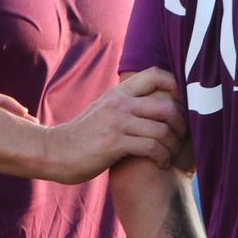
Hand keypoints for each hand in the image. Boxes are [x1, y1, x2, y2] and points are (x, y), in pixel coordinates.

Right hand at [41, 69, 184, 181]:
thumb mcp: (106, 109)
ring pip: (163, 129)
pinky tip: (161, 163)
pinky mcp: (114, 143)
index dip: (176, 86)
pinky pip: (152, 147)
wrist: (54, 151)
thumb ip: (128, 102)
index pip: (156, 74)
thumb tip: (159, 99)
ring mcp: (116, 122)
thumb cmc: (85, 134)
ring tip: (172, 155)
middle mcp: (120, 103)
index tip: (182, 105)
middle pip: (168, 105)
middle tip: (183, 138)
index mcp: (119, 92)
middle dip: (183, 124)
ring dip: (175, 146)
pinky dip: (163, 157)